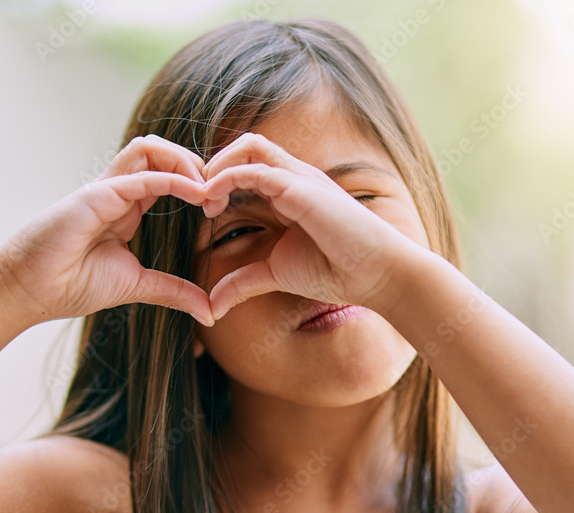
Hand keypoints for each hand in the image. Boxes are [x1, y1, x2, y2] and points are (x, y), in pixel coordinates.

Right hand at [0, 135, 214, 326]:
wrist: (29, 292)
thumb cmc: (71, 285)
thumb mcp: (137, 286)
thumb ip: (172, 290)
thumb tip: (208, 311)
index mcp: (126, 207)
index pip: (167, 175)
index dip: (199, 184)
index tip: (221, 209)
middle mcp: (117, 191)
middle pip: (162, 153)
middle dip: (198, 165)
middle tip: (222, 196)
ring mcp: (105, 189)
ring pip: (149, 149)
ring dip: (186, 161)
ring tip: (209, 191)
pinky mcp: (96, 195)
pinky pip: (140, 175)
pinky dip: (174, 178)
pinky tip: (198, 193)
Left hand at [200, 132, 419, 319]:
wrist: (376, 275)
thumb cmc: (334, 271)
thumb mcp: (275, 275)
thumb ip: (243, 282)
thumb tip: (212, 305)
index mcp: (288, 192)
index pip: (247, 165)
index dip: (219, 180)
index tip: (203, 211)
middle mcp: (294, 177)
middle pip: (246, 146)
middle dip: (214, 165)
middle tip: (197, 199)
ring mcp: (299, 178)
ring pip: (248, 147)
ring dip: (217, 166)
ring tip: (201, 197)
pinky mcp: (301, 187)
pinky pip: (254, 169)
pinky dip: (225, 179)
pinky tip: (211, 202)